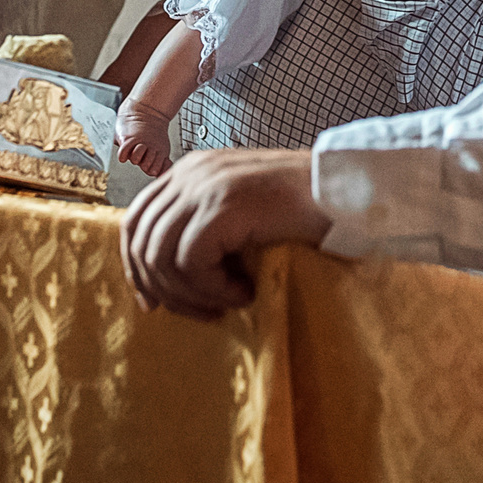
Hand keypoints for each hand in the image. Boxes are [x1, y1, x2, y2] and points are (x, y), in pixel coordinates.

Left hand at [121, 147, 329, 320]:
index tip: (154, 303)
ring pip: (161, 256)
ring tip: (227, 303)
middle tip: (202, 312)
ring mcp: (206, 186)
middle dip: (163, 289)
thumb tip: (164, 277)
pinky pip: (191, 261)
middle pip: (140, 241)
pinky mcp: (224, 205)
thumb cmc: (303, 209)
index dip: (135, 268)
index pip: (135, 221)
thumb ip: (204, 226)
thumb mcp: (241, 212)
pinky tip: (245, 292)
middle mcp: (191, 172)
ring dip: (191, 294)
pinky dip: (214, 288)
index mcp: (190, 170)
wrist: (347, 191)